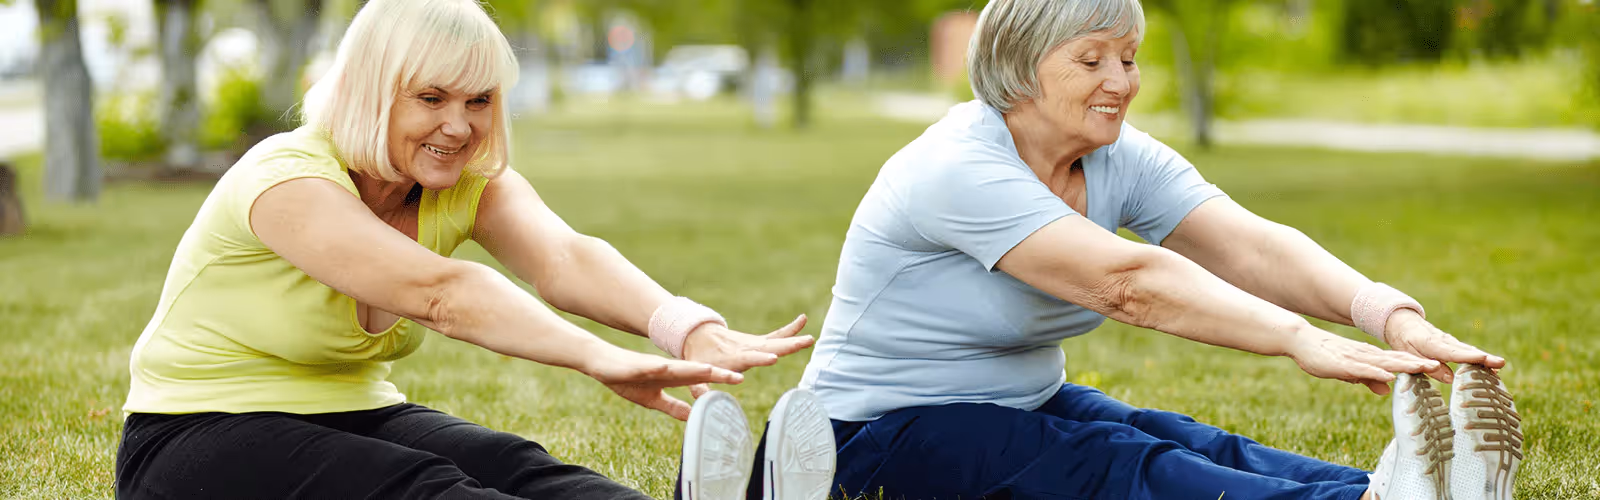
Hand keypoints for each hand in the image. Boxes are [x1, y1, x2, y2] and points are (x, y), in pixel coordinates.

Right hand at [586, 348, 744, 420]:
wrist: (601, 363)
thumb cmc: (626, 379)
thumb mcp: (653, 399)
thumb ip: (673, 406)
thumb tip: (692, 416)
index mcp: (672, 376)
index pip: (700, 378)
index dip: (719, 379)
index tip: (740, 379)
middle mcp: (666, 368)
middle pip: (695, 370)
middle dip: (715, 373)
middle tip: (738, 376)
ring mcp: (651, 364)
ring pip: (675, 366)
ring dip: (692, 368)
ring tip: (710, 369)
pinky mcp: (634, 365)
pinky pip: (647, 366)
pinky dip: (656, 367)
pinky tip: (665, 368)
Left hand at [682, 314, 812, 397]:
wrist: (699, 335)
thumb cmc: (698, 357)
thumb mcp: (694, 371)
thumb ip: (698, 386)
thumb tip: (700, 400)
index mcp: (732, 357)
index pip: (748, 358)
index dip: (760, 358)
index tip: (774, 358)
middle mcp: (746, 348)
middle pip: (769, 347)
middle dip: (786, 346)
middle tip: (805, 342)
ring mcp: (753, 344)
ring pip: (776, 341)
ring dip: (793, 340)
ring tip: (811, 338)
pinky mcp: (758, 342)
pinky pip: (777, 336)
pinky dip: (790, 329)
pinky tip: (803, 319)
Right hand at [1287, 326, 1439, 394]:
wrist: (1301, 340)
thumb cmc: (1323, 356)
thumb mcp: (1349, 371)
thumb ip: (1368, 379)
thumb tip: (1386, 390)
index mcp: (1369, 357)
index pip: (1397, 361)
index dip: (1416, 364)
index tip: (1435, 368)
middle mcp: (1366, 355)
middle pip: (1396, 359)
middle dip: (1418, 363)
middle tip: (1439, 367)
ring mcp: (1356, 358)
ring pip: (1385, 362)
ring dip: (1405, 365)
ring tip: (1424, 367)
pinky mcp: (1343, 363)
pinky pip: (1363, 368)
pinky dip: (1377, 372)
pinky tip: (1389, 375)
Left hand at [1383, 309, 1506, 382]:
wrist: (1404, 323)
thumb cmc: (1404, 341)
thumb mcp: (1408, 354)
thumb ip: (1426, 366)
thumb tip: (1450, 379)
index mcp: (1430, 344)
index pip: (1451, 352)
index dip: (1468, 357)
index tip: (1483, 359)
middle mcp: (1444, 341)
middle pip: (1466, 351)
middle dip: (1483, 357)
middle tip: (1500, 363)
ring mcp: (1450, 342)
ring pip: (1469, 351)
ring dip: (1485, 359)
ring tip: (1499, 367)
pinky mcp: (1453, 344)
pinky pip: (1467, 352)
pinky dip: (1479, 359)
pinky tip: (1492, 369)